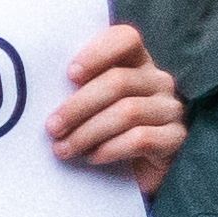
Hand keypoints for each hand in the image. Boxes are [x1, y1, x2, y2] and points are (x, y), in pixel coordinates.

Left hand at [48, 22, 186, 197]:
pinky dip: (111, 149)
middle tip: (52, 128)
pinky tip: (93, 157)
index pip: (126, 39)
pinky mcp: (177, 138)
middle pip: (119, 81)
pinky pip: (141, 138)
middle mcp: (158, 81)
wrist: (133, 177)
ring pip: (127, 112)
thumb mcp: (90, 107)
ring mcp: (170, 109)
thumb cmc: (103, 135)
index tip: (70, 75)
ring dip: (88, 132)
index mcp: (136, 63)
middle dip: (78, 106)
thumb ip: (77, 90)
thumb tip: (41, 90)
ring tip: (63, 149)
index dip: (98, 52)